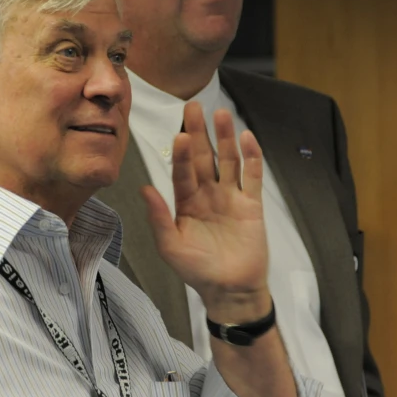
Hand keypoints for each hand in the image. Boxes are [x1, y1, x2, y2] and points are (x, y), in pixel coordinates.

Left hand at [141, 101, 270, 322]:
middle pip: (204, 157)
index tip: (180, 134)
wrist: (230, 290)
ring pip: (228, 161)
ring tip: (221, 114)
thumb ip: (158, 218)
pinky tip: (247, 138)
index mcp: (186, 202)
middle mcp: (208, 194)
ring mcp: (231, 197)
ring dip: (225, 138)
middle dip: (199, 132)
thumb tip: (144, 189)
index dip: (181, 154)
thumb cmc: (197, 270)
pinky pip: (252, 177)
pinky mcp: (252, 205)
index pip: (182, 171)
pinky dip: (252, 158)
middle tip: (194, 106)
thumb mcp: (171, 246)